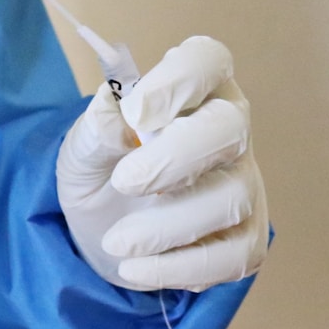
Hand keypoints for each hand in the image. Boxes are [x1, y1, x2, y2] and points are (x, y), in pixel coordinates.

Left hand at [56, 36, 267, 291]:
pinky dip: (181, 268)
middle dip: (174, 157)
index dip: (180, 79)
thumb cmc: (101, 165)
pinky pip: (234, 255)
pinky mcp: (246, 236)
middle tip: (124, 182)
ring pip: (231, 198)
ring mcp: (243, 182)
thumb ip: (97, 126)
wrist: (101, 226)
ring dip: (166, 226)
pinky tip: (136, 269)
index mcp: (191, 87)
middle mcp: (227, 128)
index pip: (207, 60)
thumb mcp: (82, 145)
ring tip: (116, 243)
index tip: (137, 112)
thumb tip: (116, 112)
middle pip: (229, 128)